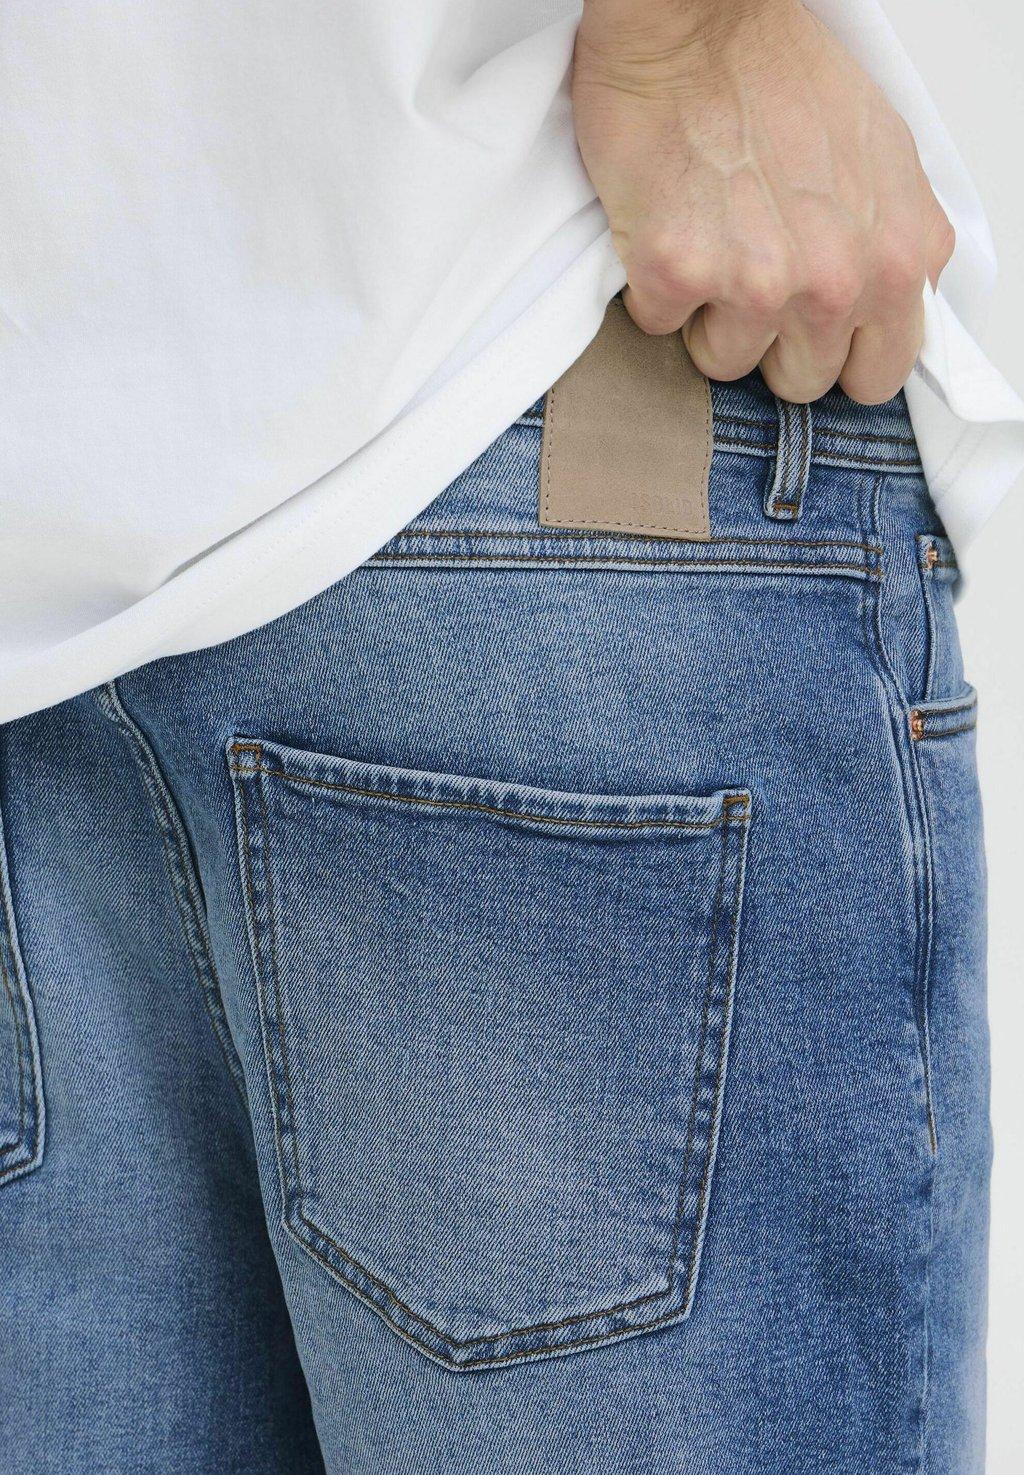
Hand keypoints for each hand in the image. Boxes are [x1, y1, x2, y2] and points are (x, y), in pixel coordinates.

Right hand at [572, 0, 954, 403]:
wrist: (697, 16)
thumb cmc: (780, 71)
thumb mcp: (880, 159)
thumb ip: (884, 246)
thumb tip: (870, 310)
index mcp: (896, 258)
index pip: (878, 373)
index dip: (838, 354)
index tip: (810, 331)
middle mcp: (835, 281)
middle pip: (799, 381)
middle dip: (771, 341)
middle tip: (749, 275)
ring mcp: (756, 283)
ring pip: (725, 361)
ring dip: (707, 315)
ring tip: (709, 239)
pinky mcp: (677, 272)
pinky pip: (657, 323)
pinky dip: (654, 284)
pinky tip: (668, 223)